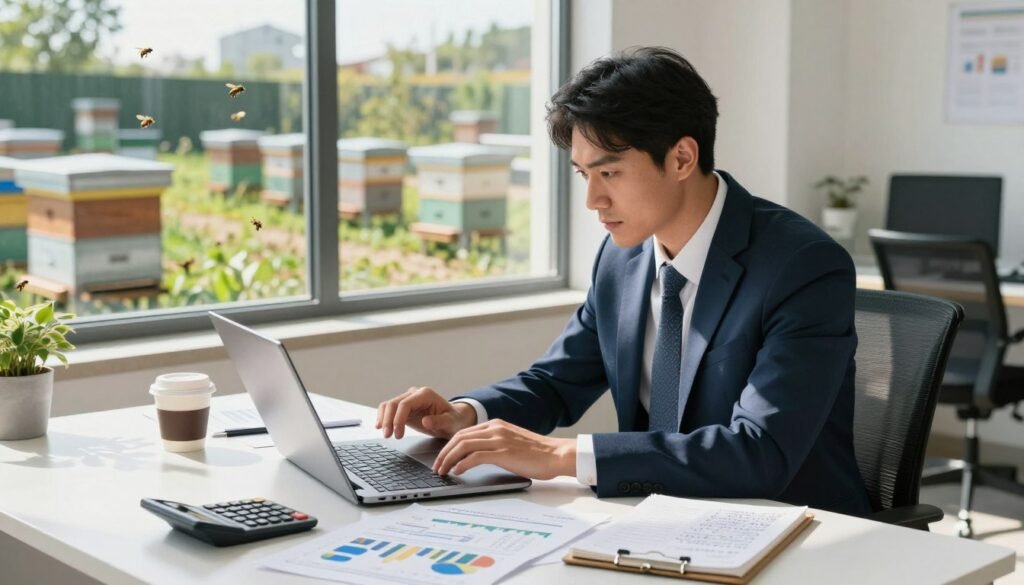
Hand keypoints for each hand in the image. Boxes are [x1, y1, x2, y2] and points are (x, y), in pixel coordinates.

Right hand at [376, 386, 476, 438]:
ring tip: (385, 434)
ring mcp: (408, 399)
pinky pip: (389, 410)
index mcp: (426, 394)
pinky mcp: (404, 407)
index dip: (398, 419)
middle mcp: (415, 394)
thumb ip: (439, 421)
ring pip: (389, 405)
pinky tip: (381, 427)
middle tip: (388, 436)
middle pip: (394, 403)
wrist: (453, 420)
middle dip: (388, 420)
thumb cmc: (453, 420)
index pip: (405, 404)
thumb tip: (425, 421)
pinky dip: (383, 417)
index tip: (397, 433)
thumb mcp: (451, 422)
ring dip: (384, 419)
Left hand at [432, 419, 575, 479]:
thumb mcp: (512, 442)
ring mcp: (499, 440)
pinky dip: (462, 464)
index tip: (442, 458)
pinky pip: (475, 457)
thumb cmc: (538, 453)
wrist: (557, 454)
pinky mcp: (503, 453)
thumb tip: (476, 456)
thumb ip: (495, 443)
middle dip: (443, 453)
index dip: (448, 446)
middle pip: (459, 437)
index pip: (463, 432)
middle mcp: (495, 429)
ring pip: (463, 446)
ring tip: (442, 471)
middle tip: (436, 467)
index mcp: (496, 425)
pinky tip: (457, 472)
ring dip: (449, 459)